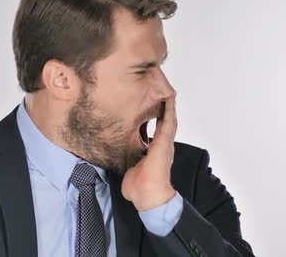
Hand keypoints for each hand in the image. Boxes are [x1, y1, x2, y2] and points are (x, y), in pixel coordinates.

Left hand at [121, 95, 176, 211]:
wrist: (148, 196)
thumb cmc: (139, 187)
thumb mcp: (130, 167)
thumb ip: (127, 159)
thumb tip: (116, 156)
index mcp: (155, 150)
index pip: (155, 129)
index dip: (154, 117)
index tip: (148, 106)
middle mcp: (161, 145)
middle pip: (163, 120)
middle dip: (161, 107)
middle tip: (158, 92)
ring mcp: (164, 143)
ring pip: (168, 119)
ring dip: (167, 105)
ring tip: (165, 90)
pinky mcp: (164, 142)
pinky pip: (168, 122)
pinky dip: (169, 109)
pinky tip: (168, 97)